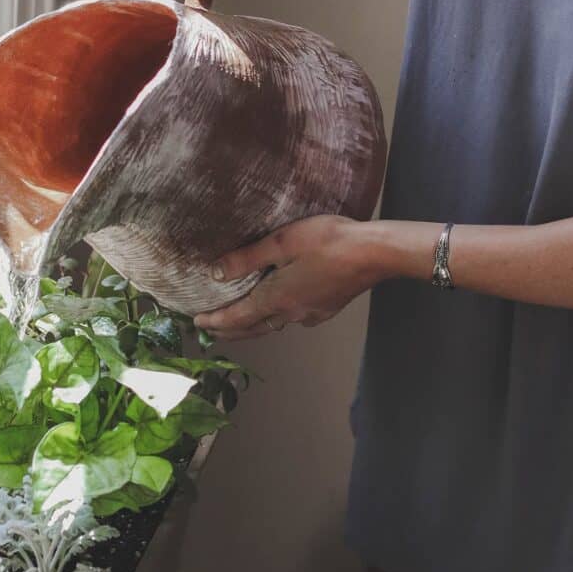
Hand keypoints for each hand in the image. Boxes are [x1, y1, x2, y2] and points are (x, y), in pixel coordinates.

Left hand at [193, 215, 381, 339]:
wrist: (374, 253)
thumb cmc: (328, 242)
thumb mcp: (281, 242)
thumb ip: (247, 259)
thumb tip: (215, 274)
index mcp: (276, 299)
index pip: (236, 317)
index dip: (215, 321)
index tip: (197, 324)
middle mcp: (291, 314)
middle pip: (253, 329)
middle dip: (229, 330)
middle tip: (211, 329)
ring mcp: (311, 314)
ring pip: (273, 325)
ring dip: (252, 326)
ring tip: (238, 322)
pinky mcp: (327, 309)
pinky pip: (293, 319)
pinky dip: (276, 318)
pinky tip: (279, 308)